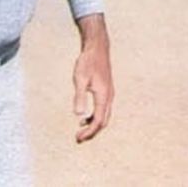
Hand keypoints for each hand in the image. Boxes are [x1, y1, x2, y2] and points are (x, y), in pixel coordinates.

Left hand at [73, 14, 113, 142]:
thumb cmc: (87, 62)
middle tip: (79, 138)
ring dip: (93, 125)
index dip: (89, 132)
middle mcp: (109, 98)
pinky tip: (84, 116)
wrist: (97, 48)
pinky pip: (102, 109)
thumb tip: (78, 114)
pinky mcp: (106, 90)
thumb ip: (79, 96)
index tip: (78, 138)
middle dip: (92, 132)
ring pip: (104, 116)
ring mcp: (109, 94)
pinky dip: (94, 116)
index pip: (98, 121)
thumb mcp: (80, 78)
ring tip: (80, 129)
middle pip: (103, 122)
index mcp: (103, 97)